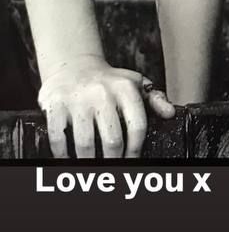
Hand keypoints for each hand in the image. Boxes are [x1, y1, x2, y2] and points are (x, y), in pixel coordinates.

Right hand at [38, 56, 175, 158]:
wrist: (73, 64)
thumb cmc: (108, 81)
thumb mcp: (135, 83)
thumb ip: (155, 99)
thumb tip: (170, 114)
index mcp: (125, 88)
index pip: (137, 126)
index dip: (136, 150)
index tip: (133, 160)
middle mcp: (102, 93)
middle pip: (112, 141)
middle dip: (114, 160)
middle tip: (113, 166)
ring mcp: (77, 99)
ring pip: (86, 144)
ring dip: (89, 162)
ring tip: (92, 166)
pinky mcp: (55, 105)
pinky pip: (58, 138)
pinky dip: (63, 154)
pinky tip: (68, 158)